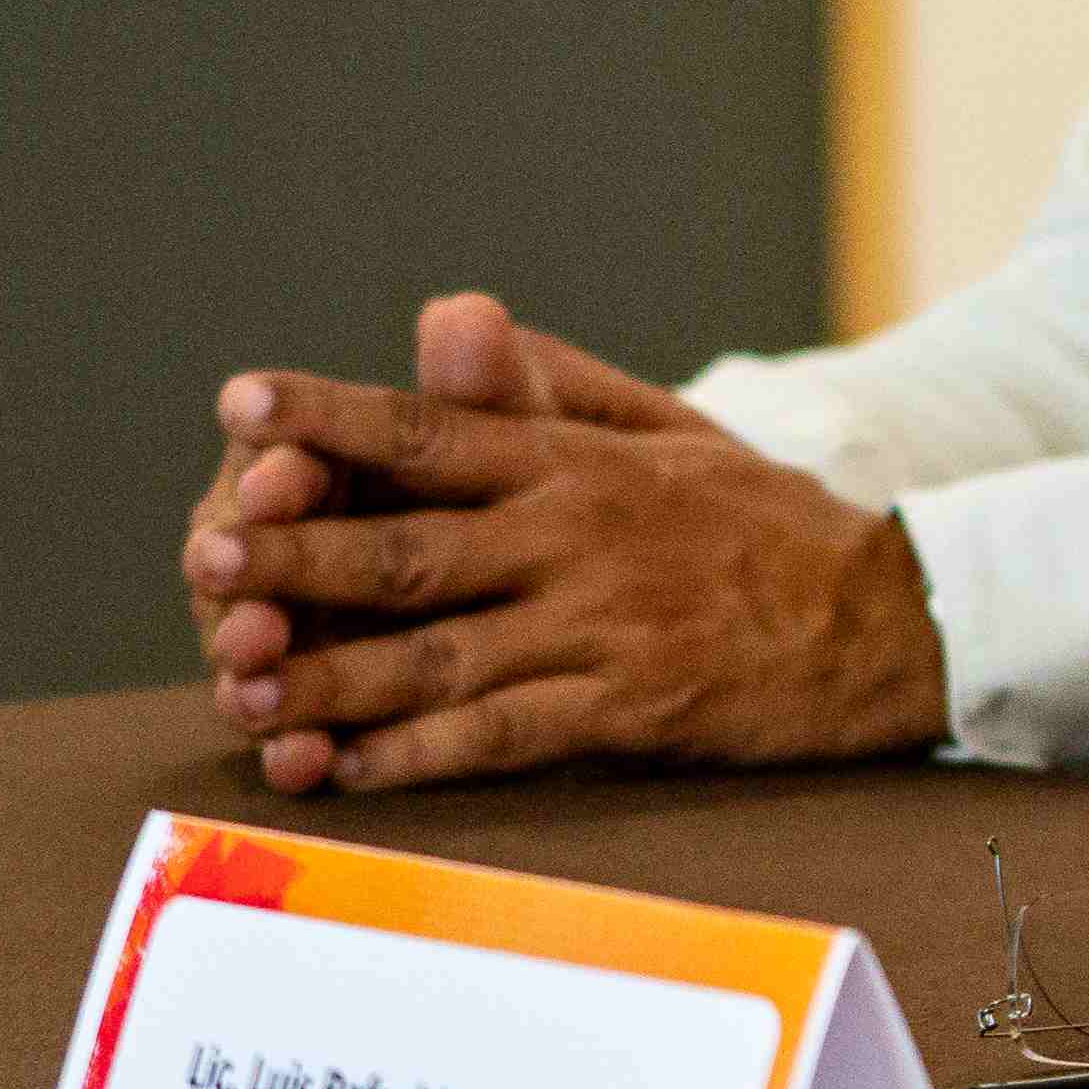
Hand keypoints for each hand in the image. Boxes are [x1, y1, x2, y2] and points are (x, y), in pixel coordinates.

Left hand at [177, 314, 942, 793]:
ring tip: (236, 688)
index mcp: (575, 462)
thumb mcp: (667, 427)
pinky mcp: (624, 710)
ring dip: (329, 678)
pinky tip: (341, 770)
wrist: (884, 618)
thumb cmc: (756, 520)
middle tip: (204, 561)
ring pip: (436, 656)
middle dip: (297, 559)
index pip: (432, 430)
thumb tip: (448, 319)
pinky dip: (415, 758)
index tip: (242, 404)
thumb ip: (551, 382)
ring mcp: (598, 630)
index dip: (330, 418)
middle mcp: (576, 539)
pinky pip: (499, 737)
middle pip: (410, 551)